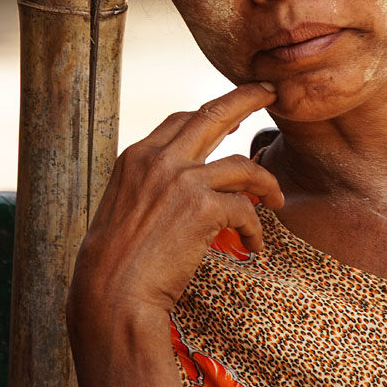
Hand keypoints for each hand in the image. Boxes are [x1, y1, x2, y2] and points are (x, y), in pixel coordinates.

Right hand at [68, 82, 281, 319]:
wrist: (110, 294)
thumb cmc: (115, 261)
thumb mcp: (123, 203)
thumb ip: (151, 182)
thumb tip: (183, 181)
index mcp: (137, 155)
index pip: (181, 119)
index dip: (211, 114)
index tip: (232, 117)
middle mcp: (160, 159)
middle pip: (213, 114)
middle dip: (247, 97)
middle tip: (270, 92)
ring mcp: (182, 181)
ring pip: (243, 165)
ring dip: (266, 182)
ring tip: (276, 199)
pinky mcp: (203, 208)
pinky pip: (245, 209)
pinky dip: (255, 229)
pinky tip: (254, 245)